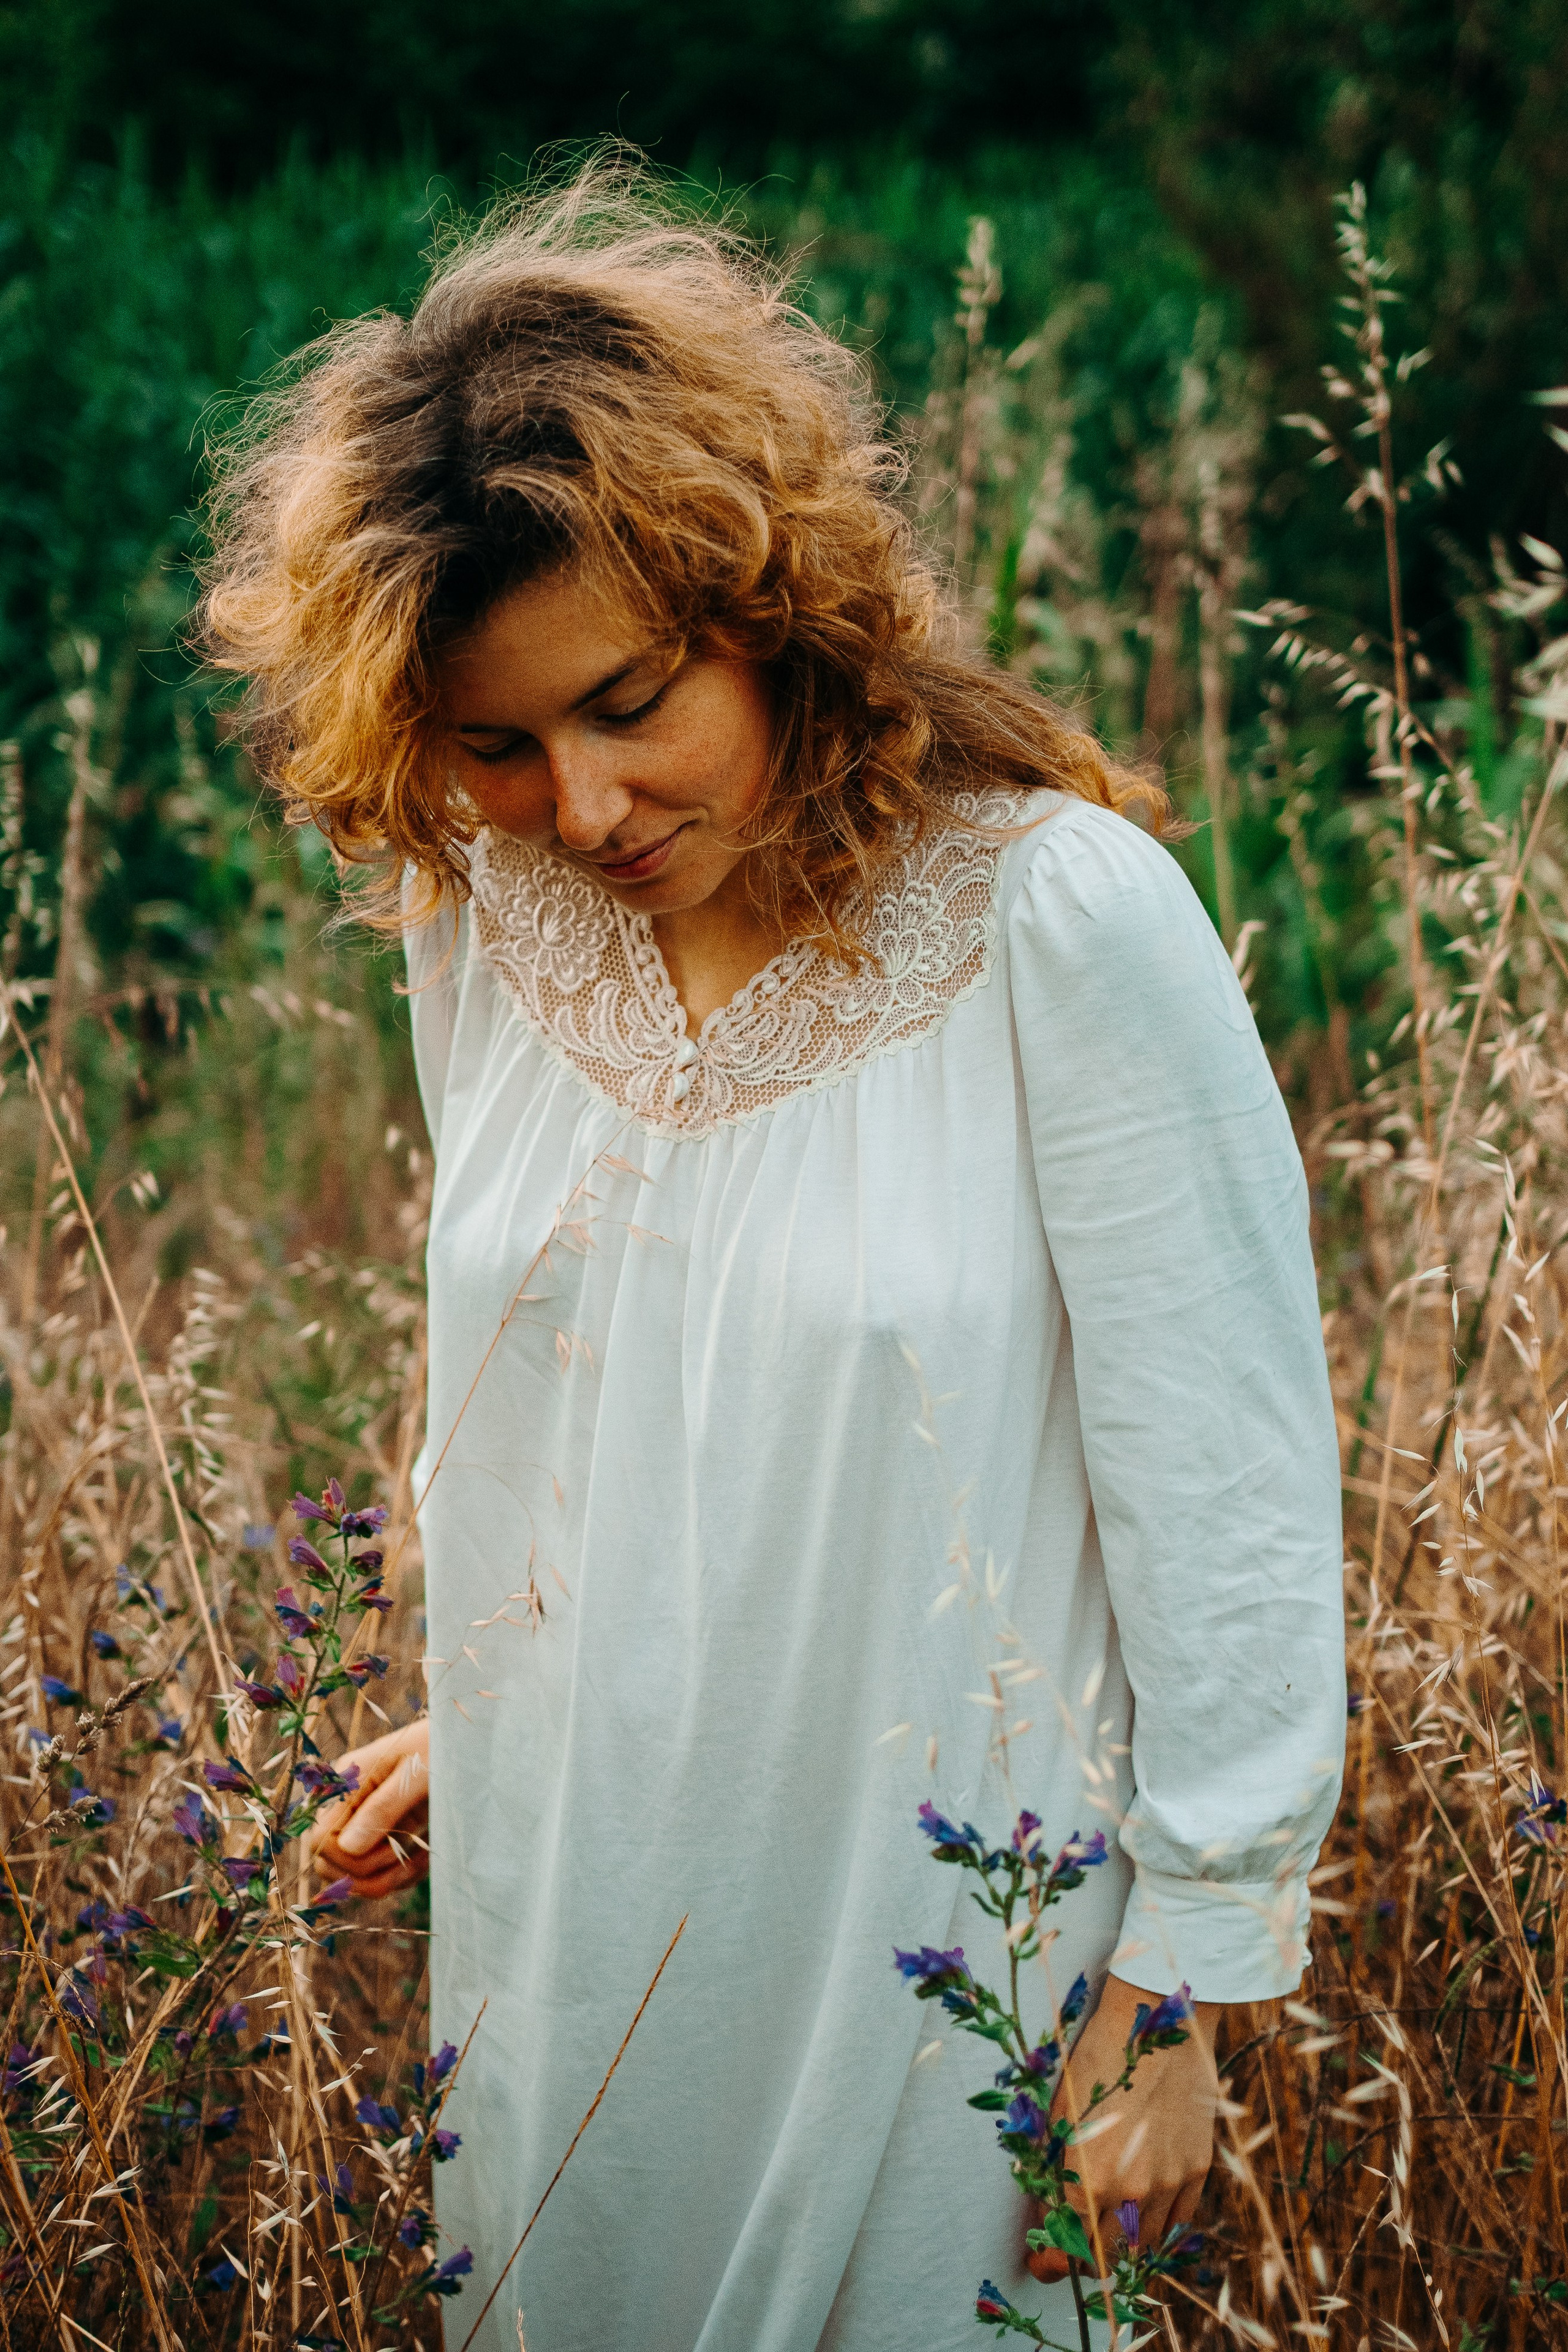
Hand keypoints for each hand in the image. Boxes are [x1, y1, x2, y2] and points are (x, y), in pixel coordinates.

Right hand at [306, 1718, 429, 1900]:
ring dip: (385, 1879)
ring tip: (420, 1859)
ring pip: (350, 1875)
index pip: (320, 1839)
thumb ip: (384, 1806)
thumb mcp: (419, 1772)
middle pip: (328, 1863)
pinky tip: (425, 1858)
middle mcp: (349, 1804)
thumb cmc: (446, 1747)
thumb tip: (347, 1847)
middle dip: (366, 1873)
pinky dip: (399, 1876)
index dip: (349, 1857)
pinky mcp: (385, 1834)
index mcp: (348, 1781)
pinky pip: (376, 1875)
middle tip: (407, 1854)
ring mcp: (365, 1820)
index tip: (393, 1845)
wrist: (474, 1746)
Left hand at [1044, 1972, 1220, 2262]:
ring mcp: (1168, 2182)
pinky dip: (1158, 2229)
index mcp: (1087, 2177)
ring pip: (1143, 2248)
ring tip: (1107, 2234)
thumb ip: (1053, 2165)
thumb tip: (1046, 2205)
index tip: (1044, 2265)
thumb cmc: (1099, 2057)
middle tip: (1072, 2246)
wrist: (1159, 2021)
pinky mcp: (1196, 2169)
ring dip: (1122, 2249)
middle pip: (1105, 2257)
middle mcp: (1130, 2190)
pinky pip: (1177, 2222)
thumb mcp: (1061, 2109)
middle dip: (1084, 2257)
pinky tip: (1143, 2219)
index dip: (1051, 2264)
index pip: (1066, 2249)